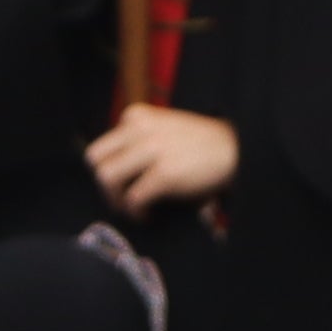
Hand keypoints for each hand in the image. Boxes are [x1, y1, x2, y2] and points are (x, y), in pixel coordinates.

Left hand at [84, 101, 236, 212]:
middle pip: (95, 161)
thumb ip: (136, 140)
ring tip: (134, 208)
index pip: (100, 147)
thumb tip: (109, 172)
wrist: (236, 149)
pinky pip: (133, 198)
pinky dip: (136, 212)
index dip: (107, 170)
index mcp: (136, 116)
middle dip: (105, 185)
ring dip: (117, 200)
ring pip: (107, 178)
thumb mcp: (162, 128)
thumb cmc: (199, 144)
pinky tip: (149, 215)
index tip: (122, 185)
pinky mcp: (165, 173)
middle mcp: (140, 128)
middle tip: (121, 199)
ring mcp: (152, 149)